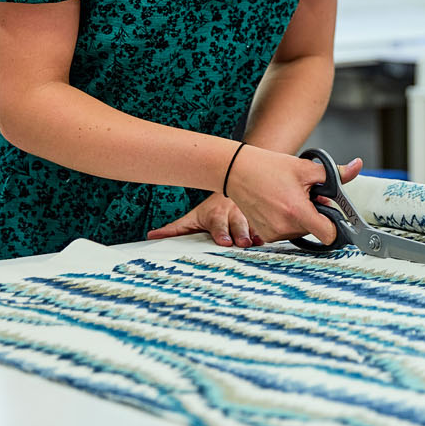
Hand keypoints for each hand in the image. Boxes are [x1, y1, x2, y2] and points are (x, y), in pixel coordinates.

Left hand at [146, 192, 265, 247]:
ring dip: (258, 232)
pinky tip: (273, 236)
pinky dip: (271, 230)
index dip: (222, 232)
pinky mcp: (263, 217)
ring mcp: (250, 214)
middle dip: (241, 233)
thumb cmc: (211, 210)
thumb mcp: (192, 217)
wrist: (233, 183)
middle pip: (239, 224)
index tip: (225, 242)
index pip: (219, 224)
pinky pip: (269, 223)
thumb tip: (151, 237)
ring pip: (256, 223)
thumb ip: (174, 228)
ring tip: (260, 241)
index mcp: (216, 215)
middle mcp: (233, 213)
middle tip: (244, 243)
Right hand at [226, 147, 363, 244]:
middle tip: (306, 195)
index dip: (335, 224)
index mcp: (297, 212)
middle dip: (315, 214)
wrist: (238, 171)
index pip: (329, 234)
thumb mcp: (306, 168)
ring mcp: (273, 234)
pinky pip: (286, 232)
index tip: (333, 214)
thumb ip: (335, 173)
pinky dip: (287, 221)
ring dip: (301, 217)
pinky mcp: (264, 235)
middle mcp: (284, 227)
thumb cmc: (270, 167)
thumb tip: (357, 166)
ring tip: (289, 197)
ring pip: (301, 231)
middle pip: (315, 230)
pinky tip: (279, 204)